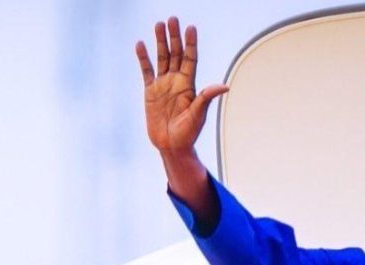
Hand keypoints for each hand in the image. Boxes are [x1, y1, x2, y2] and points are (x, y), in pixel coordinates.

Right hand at [135, 17, 227, 156]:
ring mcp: (163, 85)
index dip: (191, 44)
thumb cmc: (188, 133)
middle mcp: (177, 82)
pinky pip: (146, 71)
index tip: (191, 28)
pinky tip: (141, 44)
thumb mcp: (198, 114)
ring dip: (160, 42)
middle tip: (173, 19)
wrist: (172, 146)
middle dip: (175, 37)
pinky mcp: (150, 91)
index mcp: (190, 85)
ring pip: (162, 58)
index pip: (191, 59)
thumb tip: (224, 86)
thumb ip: (207, 97)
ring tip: (158, 25)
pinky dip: (143, 58)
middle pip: (176, 54)